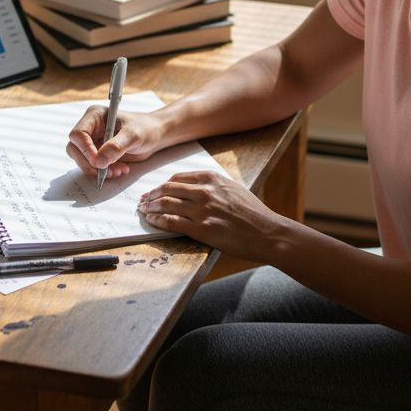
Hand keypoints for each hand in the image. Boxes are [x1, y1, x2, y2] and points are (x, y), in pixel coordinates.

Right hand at [67, 106, 166, 179]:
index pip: (78, 134)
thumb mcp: (133, 136)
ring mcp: (93, 141)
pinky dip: (104, 172)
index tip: (98, 162)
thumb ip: (116, 147)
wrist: (155, 135)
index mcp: (94, 116)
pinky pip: (93, 166)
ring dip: (98, 170)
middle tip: (107, 171)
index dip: (85, 150)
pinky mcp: (98, 153)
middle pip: (75, 149)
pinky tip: (120, 169)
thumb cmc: (146, 129)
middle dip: (90, 163)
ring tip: (118, 170)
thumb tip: (99, 161)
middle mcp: (90, 128)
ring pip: (82, 160)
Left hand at [137, 170, 293, 261]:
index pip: (178, 178)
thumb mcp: (234, 189)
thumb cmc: (254, 214)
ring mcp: (202, 210)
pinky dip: (157, 221)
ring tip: (143, 211)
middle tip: (143, 201)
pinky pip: (171, 222)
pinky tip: (152, 222)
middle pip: (167, 189)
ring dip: (150, 208)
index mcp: (212, 179)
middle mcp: (205, 191)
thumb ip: (214, 186)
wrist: (267, 232)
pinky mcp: (202, 229)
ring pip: (166, 204)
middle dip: (151, 195)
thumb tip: (194, 189)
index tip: (155, 190)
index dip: (162, 184)